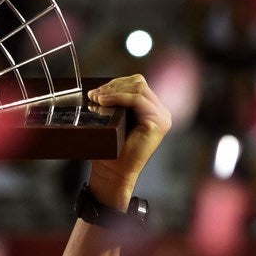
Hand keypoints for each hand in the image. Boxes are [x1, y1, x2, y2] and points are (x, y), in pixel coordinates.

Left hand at [87, 75, 170, 206]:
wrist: (114, 172)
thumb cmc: (110, 150)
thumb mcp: (111, 120)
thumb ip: (113, 103)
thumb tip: (97, 88)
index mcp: (150, 109)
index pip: (136, 84)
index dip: (115, 84)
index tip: (95, 92)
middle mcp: (159, 111)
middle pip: (138, 82)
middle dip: (113, 85)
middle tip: (93, 95)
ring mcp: (162, 116)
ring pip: (138, 88)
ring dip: (114, 90)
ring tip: (96, 99)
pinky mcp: (159, 122)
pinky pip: (138, 99)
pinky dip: (119, 97)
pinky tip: (104, 102)